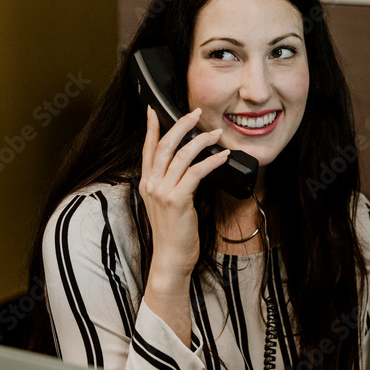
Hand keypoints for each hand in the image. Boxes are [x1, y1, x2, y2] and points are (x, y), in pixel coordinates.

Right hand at [139, 106, 230, 294]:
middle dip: (181, 125)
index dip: (150, 128)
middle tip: (196, 113)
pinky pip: (196, 172)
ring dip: (202, 140)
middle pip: (165, 145)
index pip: (147, 149)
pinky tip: (222, 156)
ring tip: (216, 133)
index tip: (154, 111)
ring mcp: (162, 192)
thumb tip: (186, 166)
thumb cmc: (173, 233)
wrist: (171, 258)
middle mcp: (151, 185)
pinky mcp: (177, 200)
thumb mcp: (166, 204)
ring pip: (181, 155)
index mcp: (147, 183)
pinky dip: (211, 161)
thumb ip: (170, 184)